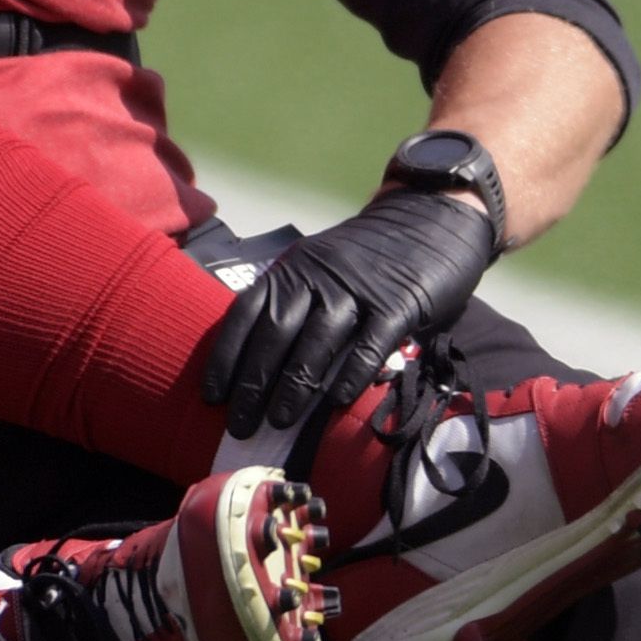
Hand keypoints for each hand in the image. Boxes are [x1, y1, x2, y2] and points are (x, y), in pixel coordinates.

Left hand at [201, 183, 500, 437]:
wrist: (429, 215)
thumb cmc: (367, 257)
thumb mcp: (320, 268)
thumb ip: (297, 305)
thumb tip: (264, 367)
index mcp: (292, 269)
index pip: (246, 314)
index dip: (226, 356)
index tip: (212, 396)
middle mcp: (317, 278)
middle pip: (275, 334)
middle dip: (253, 384)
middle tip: (240, 425)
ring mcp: (358, 290)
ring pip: (316, 343)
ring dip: (294, 386)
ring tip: (278, 423)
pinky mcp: (399, 304)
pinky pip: (370, 344)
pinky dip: (352, 374)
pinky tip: (336, 403)